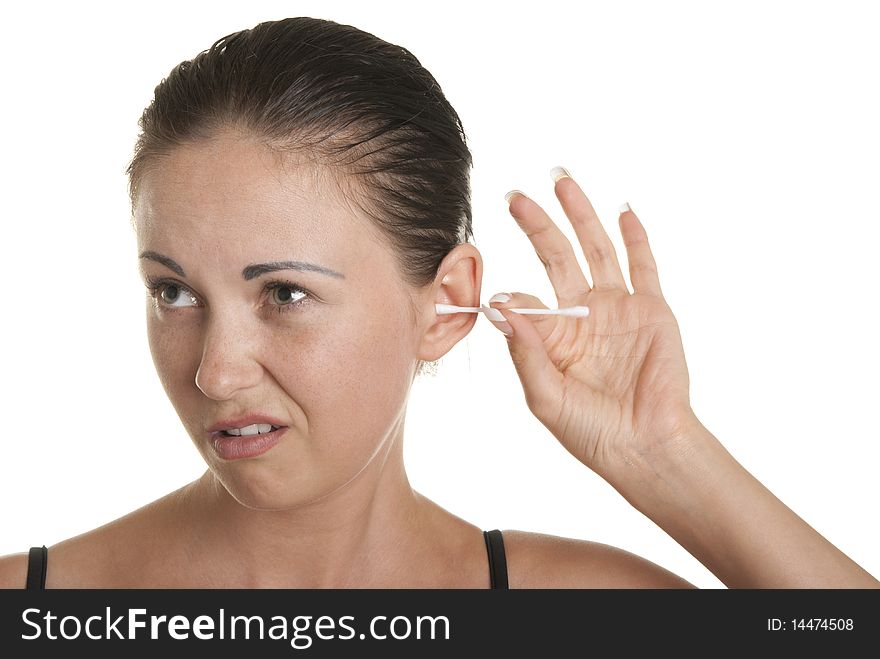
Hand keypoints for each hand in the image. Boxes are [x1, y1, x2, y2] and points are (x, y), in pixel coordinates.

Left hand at [489, 169, 701, 482]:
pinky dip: (634, 238)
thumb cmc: (591, 430)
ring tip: (561, 181)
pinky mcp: (651, 309)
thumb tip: (499, 306)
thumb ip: (525, 350)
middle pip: (556, 257)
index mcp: (553, 336)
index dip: (511, 295)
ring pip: (596, 249)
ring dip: (580, 215)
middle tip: (514, 197)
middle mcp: (582, 315)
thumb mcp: (545, 395)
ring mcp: (617, 308)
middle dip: (536, 226)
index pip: (526, 299)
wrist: (645, 446)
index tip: (496, 294)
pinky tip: (622, 210)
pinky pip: (643, 266)